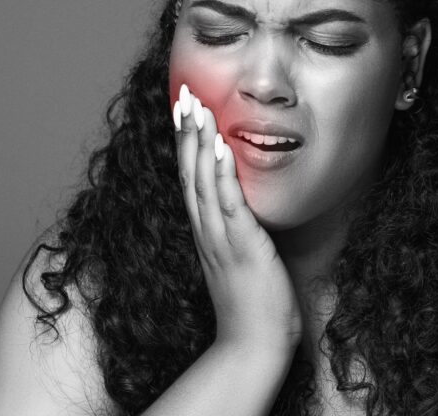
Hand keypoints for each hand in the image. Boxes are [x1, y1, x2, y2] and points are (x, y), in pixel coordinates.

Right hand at [173, 84, 302, 353]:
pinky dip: (223, 175)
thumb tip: (239, 206)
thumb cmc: (251, 303)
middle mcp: (208, 231)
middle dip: (186, 132)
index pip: (190, 179)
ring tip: (198, 108)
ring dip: (200, 144)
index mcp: (206, 232)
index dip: (185, 144)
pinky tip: (222, 148)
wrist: (254, 343)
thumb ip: (234, 231)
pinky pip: (230, 204)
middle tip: (184, 94)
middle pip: (190, 173)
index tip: (184, 111)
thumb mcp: (237, 258)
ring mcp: (222, 238)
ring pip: (204, 183)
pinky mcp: (242, 246)